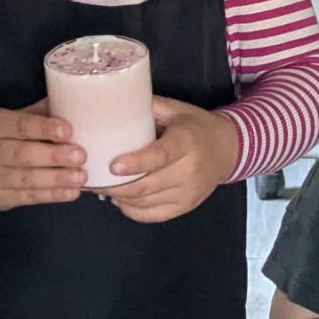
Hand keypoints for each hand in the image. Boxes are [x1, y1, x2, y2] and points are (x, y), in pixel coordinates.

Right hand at [0, 101, 86, 209]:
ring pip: (27, 178)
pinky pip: (28, 196)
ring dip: (56, 178)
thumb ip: (38, 114)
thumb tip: (71, 101)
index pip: (19, 125)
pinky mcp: (1, 198)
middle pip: (22, 154)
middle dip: (53, 155)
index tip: (67, 130)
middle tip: (79, 155)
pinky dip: (52, 195)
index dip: (43, 128)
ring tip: (80, 176)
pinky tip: (71, 192)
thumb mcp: (10, 121)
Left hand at [103, 97, 241, 223]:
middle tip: (91, 178)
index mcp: (186, 142)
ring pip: (145, 203)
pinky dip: (131, 210)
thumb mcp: (176, 109)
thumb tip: (112, 102)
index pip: (160, 156)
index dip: (135, 163)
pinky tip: (121, 199)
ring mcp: (188, 193)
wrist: (227, 149)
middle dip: (114, 186)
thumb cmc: (195, 126)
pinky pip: (153, 215)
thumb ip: (147, 107)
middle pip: (146, 186)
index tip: (112, 165)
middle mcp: (189, 170)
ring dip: (119, 197)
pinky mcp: (186, 207)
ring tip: (101, 187)